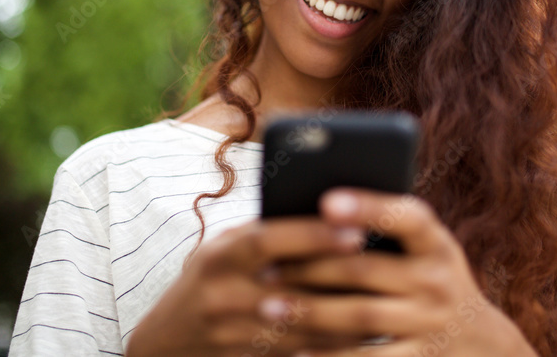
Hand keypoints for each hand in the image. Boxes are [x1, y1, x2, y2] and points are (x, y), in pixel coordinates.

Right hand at [124, 217, 371, 356]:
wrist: (168, 340)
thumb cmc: (210, 277)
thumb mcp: (224, 247)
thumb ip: (264, 235)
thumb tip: (326, 213)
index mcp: (219, 256)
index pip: (268, 240)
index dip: (312, 235)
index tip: (355, 228)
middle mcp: (224, 295)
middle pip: (293, 286)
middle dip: (341, 276)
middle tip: (386, 264)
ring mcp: (235, 333)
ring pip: (303, 324)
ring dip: (347, 312)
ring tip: (388, 295)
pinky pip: (301, 349)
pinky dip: (334, 339)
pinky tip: (365, 327)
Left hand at [262, 189, 539, 355]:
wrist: (481, 343)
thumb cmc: (430, 279)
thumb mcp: (425, 250)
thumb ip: (385, 230)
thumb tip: (314, 212)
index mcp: (436, 242)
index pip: (405, 216)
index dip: (368, 206)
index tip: (325, 200)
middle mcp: (438, 280)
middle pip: (365, 269)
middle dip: (311, 267)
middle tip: (266, 267)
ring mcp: (430, 323)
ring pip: (360, 315)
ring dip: (311, 311)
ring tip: (269, 306)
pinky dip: (330, 356)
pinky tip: (297, 351)